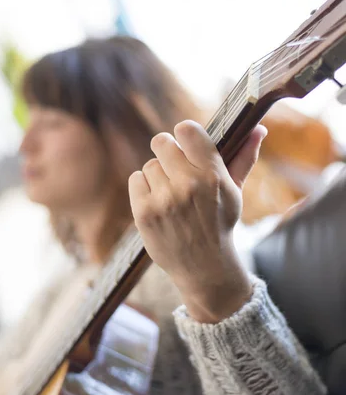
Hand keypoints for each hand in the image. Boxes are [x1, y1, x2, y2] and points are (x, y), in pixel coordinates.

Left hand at [129, 121, 266, 322]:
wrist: (204, 267)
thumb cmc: (219, 223)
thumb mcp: (235, 191)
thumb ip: (244, 157)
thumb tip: (258, 127)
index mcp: (212, 174)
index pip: (186, 130)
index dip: (184, 134)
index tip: (186, 145)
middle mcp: (188, 184)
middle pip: (161, 142)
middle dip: (167, 153)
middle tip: (175, 170)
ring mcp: (164, 199)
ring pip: (149, 164)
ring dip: (157, 176)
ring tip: (170, 195)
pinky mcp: (144, 212)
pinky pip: (135, 179)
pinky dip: (143, 189)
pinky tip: (157, 203)